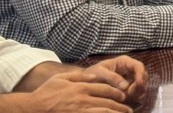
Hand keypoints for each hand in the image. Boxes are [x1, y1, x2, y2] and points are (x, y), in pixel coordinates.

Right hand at [6, 70, 133, 111]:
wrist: (32, 108)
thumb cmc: (45, 92)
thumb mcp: (60, 78)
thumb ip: (78, 75)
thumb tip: (94, 76)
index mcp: (81, 87)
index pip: (105, 88)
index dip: (116, 92)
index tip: (123, 95)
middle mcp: (83, 98)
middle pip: (107, 101)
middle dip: (120, 105)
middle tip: (129, 108)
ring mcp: (80, 110)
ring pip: (104, 111)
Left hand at [83, 55, 147, 103]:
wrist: (85, 81)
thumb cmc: (91, 74)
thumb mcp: (100, 73)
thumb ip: (113, 78)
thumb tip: (126, 86)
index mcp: (124, 62)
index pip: (139, 66)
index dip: (141, 75)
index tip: (138, 84)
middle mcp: (130, 69)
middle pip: (143, 76)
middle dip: (138, 86)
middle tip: (129, 94)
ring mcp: (130, 79)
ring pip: (141, 85)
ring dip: (136, 92)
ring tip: (125, 97)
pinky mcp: (129, 88)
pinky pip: (136, 92)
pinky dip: (134, 96)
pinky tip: (125, 99)